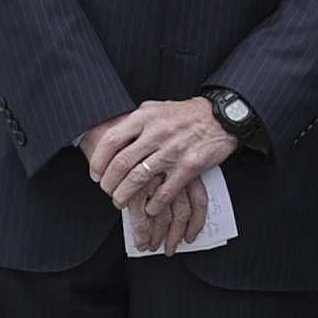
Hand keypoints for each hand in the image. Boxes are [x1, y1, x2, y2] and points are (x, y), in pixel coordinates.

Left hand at [82, 96, 231, 235]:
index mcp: (146, 116)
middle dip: (108, 183)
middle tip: (106, 191)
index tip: (95, 174)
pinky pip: (165, 191)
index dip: (98, 161)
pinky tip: (148, 208)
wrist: (222, 116)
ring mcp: (174, 149)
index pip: (112, 140)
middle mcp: (158, 132)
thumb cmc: (185, 114)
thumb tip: (111, 140)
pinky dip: (153, 204)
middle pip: (121, 163)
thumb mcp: (157, 108)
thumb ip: (135, 122)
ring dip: (125, 195)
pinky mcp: (190, 165)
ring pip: (139, 178)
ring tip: (120, 202)